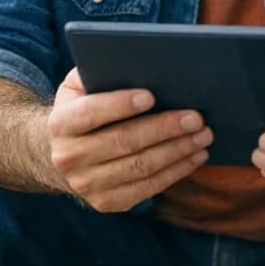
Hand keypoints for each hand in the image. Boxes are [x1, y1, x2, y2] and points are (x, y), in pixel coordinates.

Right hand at [46, 67, 211, 211]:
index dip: (119, 105)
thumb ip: (102, 72)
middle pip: (123, 142)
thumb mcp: (80, 86)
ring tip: (204, 135)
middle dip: (163, 129)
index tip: (151, 95)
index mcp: (60, 123)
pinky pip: (147, 188)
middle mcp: (68, 158)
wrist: (60, 153)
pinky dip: (176, 171)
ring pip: (140, 167)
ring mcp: (86, 184)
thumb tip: (142, 63)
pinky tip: (195, 156)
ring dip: (177, 151)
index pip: (90, 113)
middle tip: (196, 117)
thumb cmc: (83, 108)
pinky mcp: (106, 202)